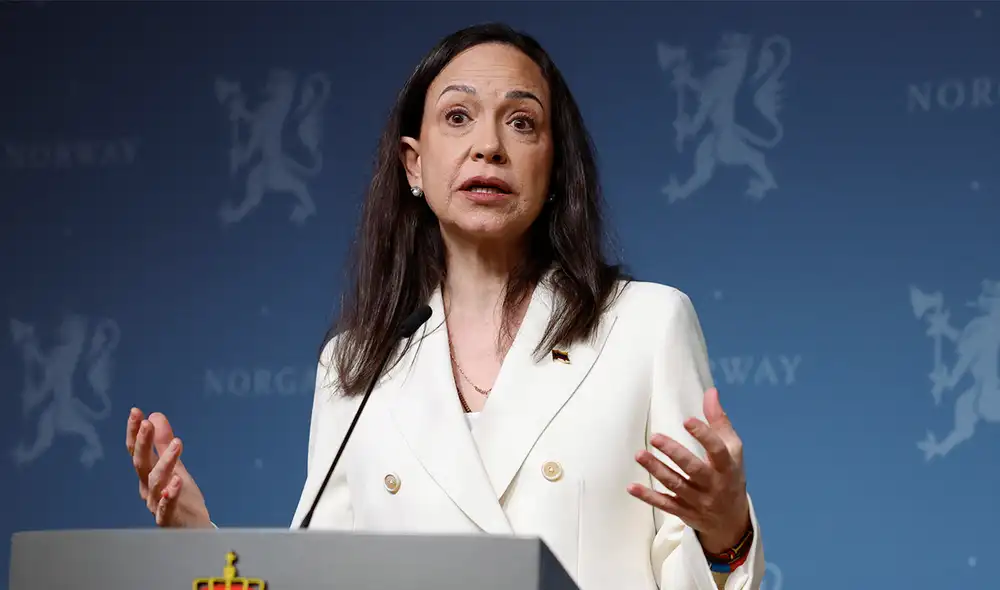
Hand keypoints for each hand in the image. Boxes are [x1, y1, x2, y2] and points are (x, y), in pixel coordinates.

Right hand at [126, 408, 211, 527]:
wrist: (194, 527)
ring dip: (165, 462)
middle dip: (143, 443)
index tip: (136, 412)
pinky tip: (176, 483)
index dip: (134, 432)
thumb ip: (164, 443)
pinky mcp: (170, 518)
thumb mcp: (174, 465)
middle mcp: (148, 487)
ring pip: (156, 482)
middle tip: (146, 424)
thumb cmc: (181, 496)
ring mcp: (157, 503)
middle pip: (141, 463)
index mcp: (147, 474)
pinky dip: (170, 495)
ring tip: (177, 444)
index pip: (137, 450)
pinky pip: (167, 506)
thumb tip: (155, 415)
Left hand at [627, 388, 750, 553]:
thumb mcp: (732, 450)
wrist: (732, 520)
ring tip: (639, 455)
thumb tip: (711, 392)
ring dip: (657, 470)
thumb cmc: (730, 475)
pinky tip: (632, 487)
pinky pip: (665, 505)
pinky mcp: (684, 512)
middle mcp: (713, 485)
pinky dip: (648, 497)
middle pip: (694, 469)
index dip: (704, 435)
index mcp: (727, 467)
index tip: (687, 420)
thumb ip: (719, 421)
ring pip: (676, 485)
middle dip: (675, 454)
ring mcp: (698, 501)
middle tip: (655, 437)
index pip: (717, 450)